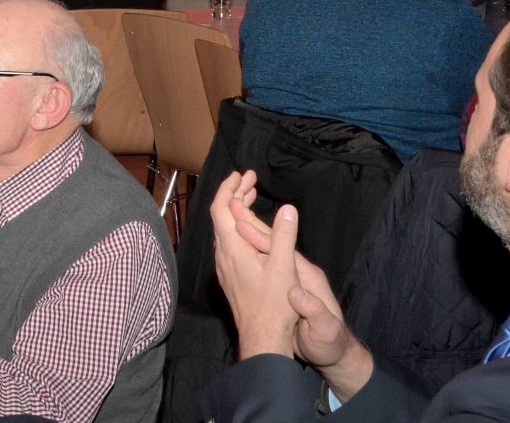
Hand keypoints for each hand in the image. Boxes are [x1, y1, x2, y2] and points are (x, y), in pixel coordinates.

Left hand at [210, 172, 317, 361]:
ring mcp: (224, 265)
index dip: (229, 188)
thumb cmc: (274, 304)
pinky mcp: (230, 274)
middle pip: (222, 216)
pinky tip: (252, 228)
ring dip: (237, 210)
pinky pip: (229, 241)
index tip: (242, 174)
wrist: (262, 335)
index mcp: (232, 248)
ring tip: (252, 196)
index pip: (221, 208)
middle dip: (234, 194)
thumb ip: (283, 236)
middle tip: (251, 179)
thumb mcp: (283, 267)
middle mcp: (223, 254)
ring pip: (225, 229)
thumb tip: (288, 208)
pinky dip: (239, 226)